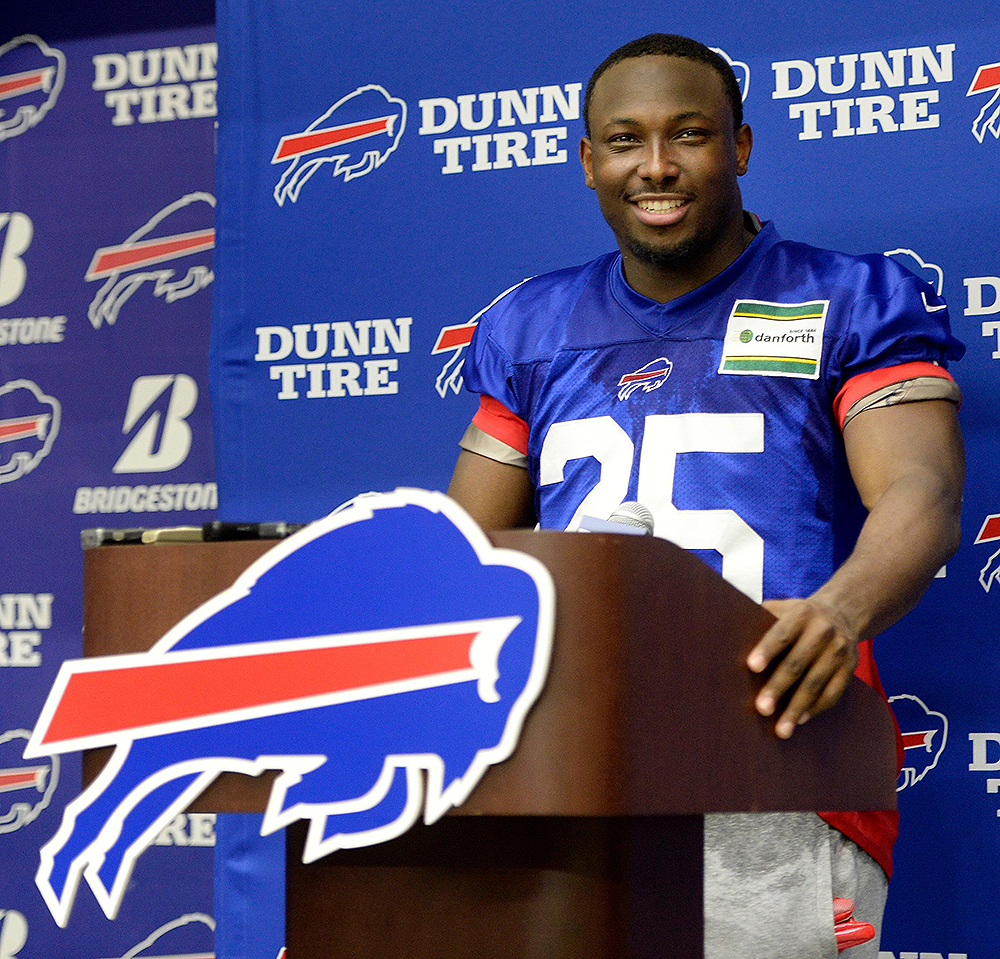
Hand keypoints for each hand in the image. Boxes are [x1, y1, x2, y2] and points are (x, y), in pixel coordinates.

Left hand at [746, 597, 859, 738]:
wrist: (841, 612)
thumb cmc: (796, 616)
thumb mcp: (781, 608)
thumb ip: (759, 619)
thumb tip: (727, 636)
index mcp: (801, 614)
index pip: (781, 633)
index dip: (766, 649)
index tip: (751, 667)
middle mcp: (822, 631)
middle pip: (798, 663)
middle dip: (778, 687)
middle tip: (761, 708)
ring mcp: (839, 650)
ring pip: (816, 683)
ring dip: (796, 708)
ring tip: (781, 729)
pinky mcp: (851, 668)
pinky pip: (833, 693)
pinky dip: (815, 708)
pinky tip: (799, 719)